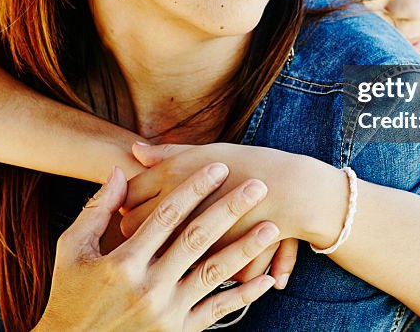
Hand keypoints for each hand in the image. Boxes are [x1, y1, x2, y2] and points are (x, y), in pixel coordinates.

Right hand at [34, 164, 278, 331]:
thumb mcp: (72, 250)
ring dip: (245, 248)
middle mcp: (147, 286)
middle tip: (258, 186)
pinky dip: (243, 296)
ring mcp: (165, 312)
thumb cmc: (70, 295)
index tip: (218, 166)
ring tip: (271, 228)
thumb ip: (97, 210)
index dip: (193, 188)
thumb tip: (120, 171)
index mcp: (122, 262)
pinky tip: (265, 279)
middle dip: (230, 209)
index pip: (166, 216)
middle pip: (197, 238)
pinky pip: (216, 311)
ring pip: (213, 274)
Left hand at [123, 142, 343, 285]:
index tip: (136, 204)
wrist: (291, 192)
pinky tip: (184, 263)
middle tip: (143, 228)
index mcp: (173, 175)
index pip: (128, 194)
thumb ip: (166, 154)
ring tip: (159, 246)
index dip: (128, 201)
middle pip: (131, 226)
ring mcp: (189, 237)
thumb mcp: (205, 152)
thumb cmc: (246, 164)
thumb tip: (135, 149)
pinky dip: (178, 268)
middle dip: (135, 229)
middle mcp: (177, 205)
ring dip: (152, 251)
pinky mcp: (208, 261)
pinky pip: (179, 270)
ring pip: (152, 253)